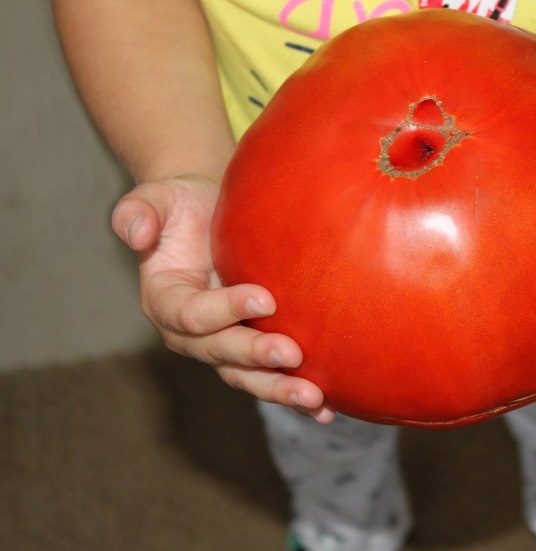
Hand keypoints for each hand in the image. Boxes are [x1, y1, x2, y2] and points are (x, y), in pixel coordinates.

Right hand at [111, 174, 334, 422]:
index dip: (225, 310)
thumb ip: (138, 214)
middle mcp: (193, 334)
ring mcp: (225, 346)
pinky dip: (298, 398)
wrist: (211, 213)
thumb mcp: (157, 200)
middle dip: (256, 358)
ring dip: (280, 389)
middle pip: (222, 355)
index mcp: (165, 301)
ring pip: (248, 377)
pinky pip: (273, 378)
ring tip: (315, 397)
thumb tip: (134, 232)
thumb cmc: (183, 205)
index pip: (192, 315)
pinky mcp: (253, 350)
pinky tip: (327, 409)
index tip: (265, 298)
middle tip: (291, 353)